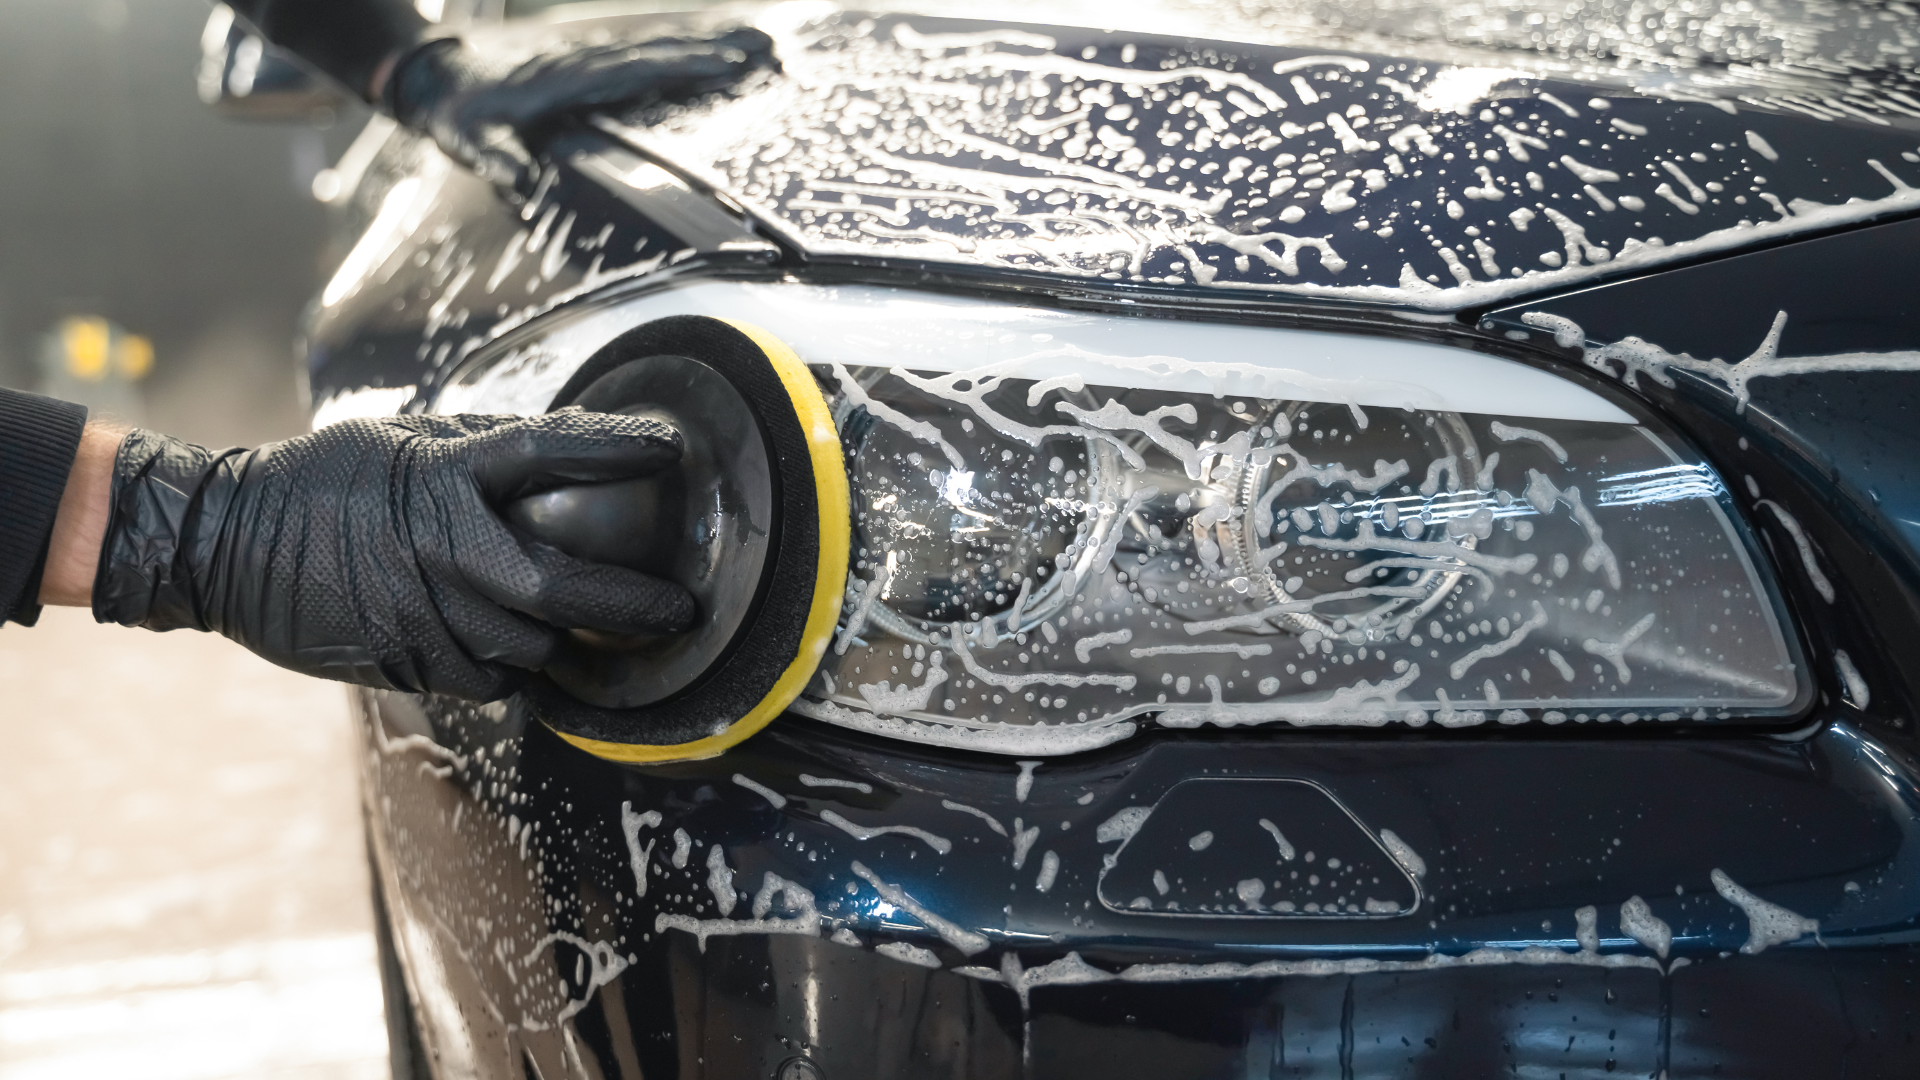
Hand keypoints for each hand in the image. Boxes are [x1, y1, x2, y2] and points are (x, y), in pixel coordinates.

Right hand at [94, 410, 694, 701]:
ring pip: (531, 645)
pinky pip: (489, 680)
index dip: (612, 448)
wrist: (227, 544)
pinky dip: (521, 673)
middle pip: (557, 585)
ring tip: (614, 639)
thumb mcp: (403, 439)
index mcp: (441, 474)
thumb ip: (482, 446)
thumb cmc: (325, 482)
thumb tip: (566, 440)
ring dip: (576, 645)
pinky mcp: (405, 660)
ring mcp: (421, 611)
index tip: (668, 446)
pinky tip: (536, 659)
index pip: (544, 450)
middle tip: (680, 611)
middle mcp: (440, 546)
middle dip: (631, 604)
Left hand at [387, 27, 776, 193]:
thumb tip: (523, 187)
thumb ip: (500, 162)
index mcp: (571, 77)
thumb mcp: (473, 140)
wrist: (435, 72)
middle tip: (772, 49)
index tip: (730, 67)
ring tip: (763, 39)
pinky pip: (649, 45)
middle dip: (719, 47)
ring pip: (663, 42)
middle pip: (665, 47)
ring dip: (713, 40)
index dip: (684, 66)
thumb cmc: (458, 111)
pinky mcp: (595, 55)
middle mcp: (590, 57)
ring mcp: (594, 52)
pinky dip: (687, 42)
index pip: (639, 67)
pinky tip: (717, 42)